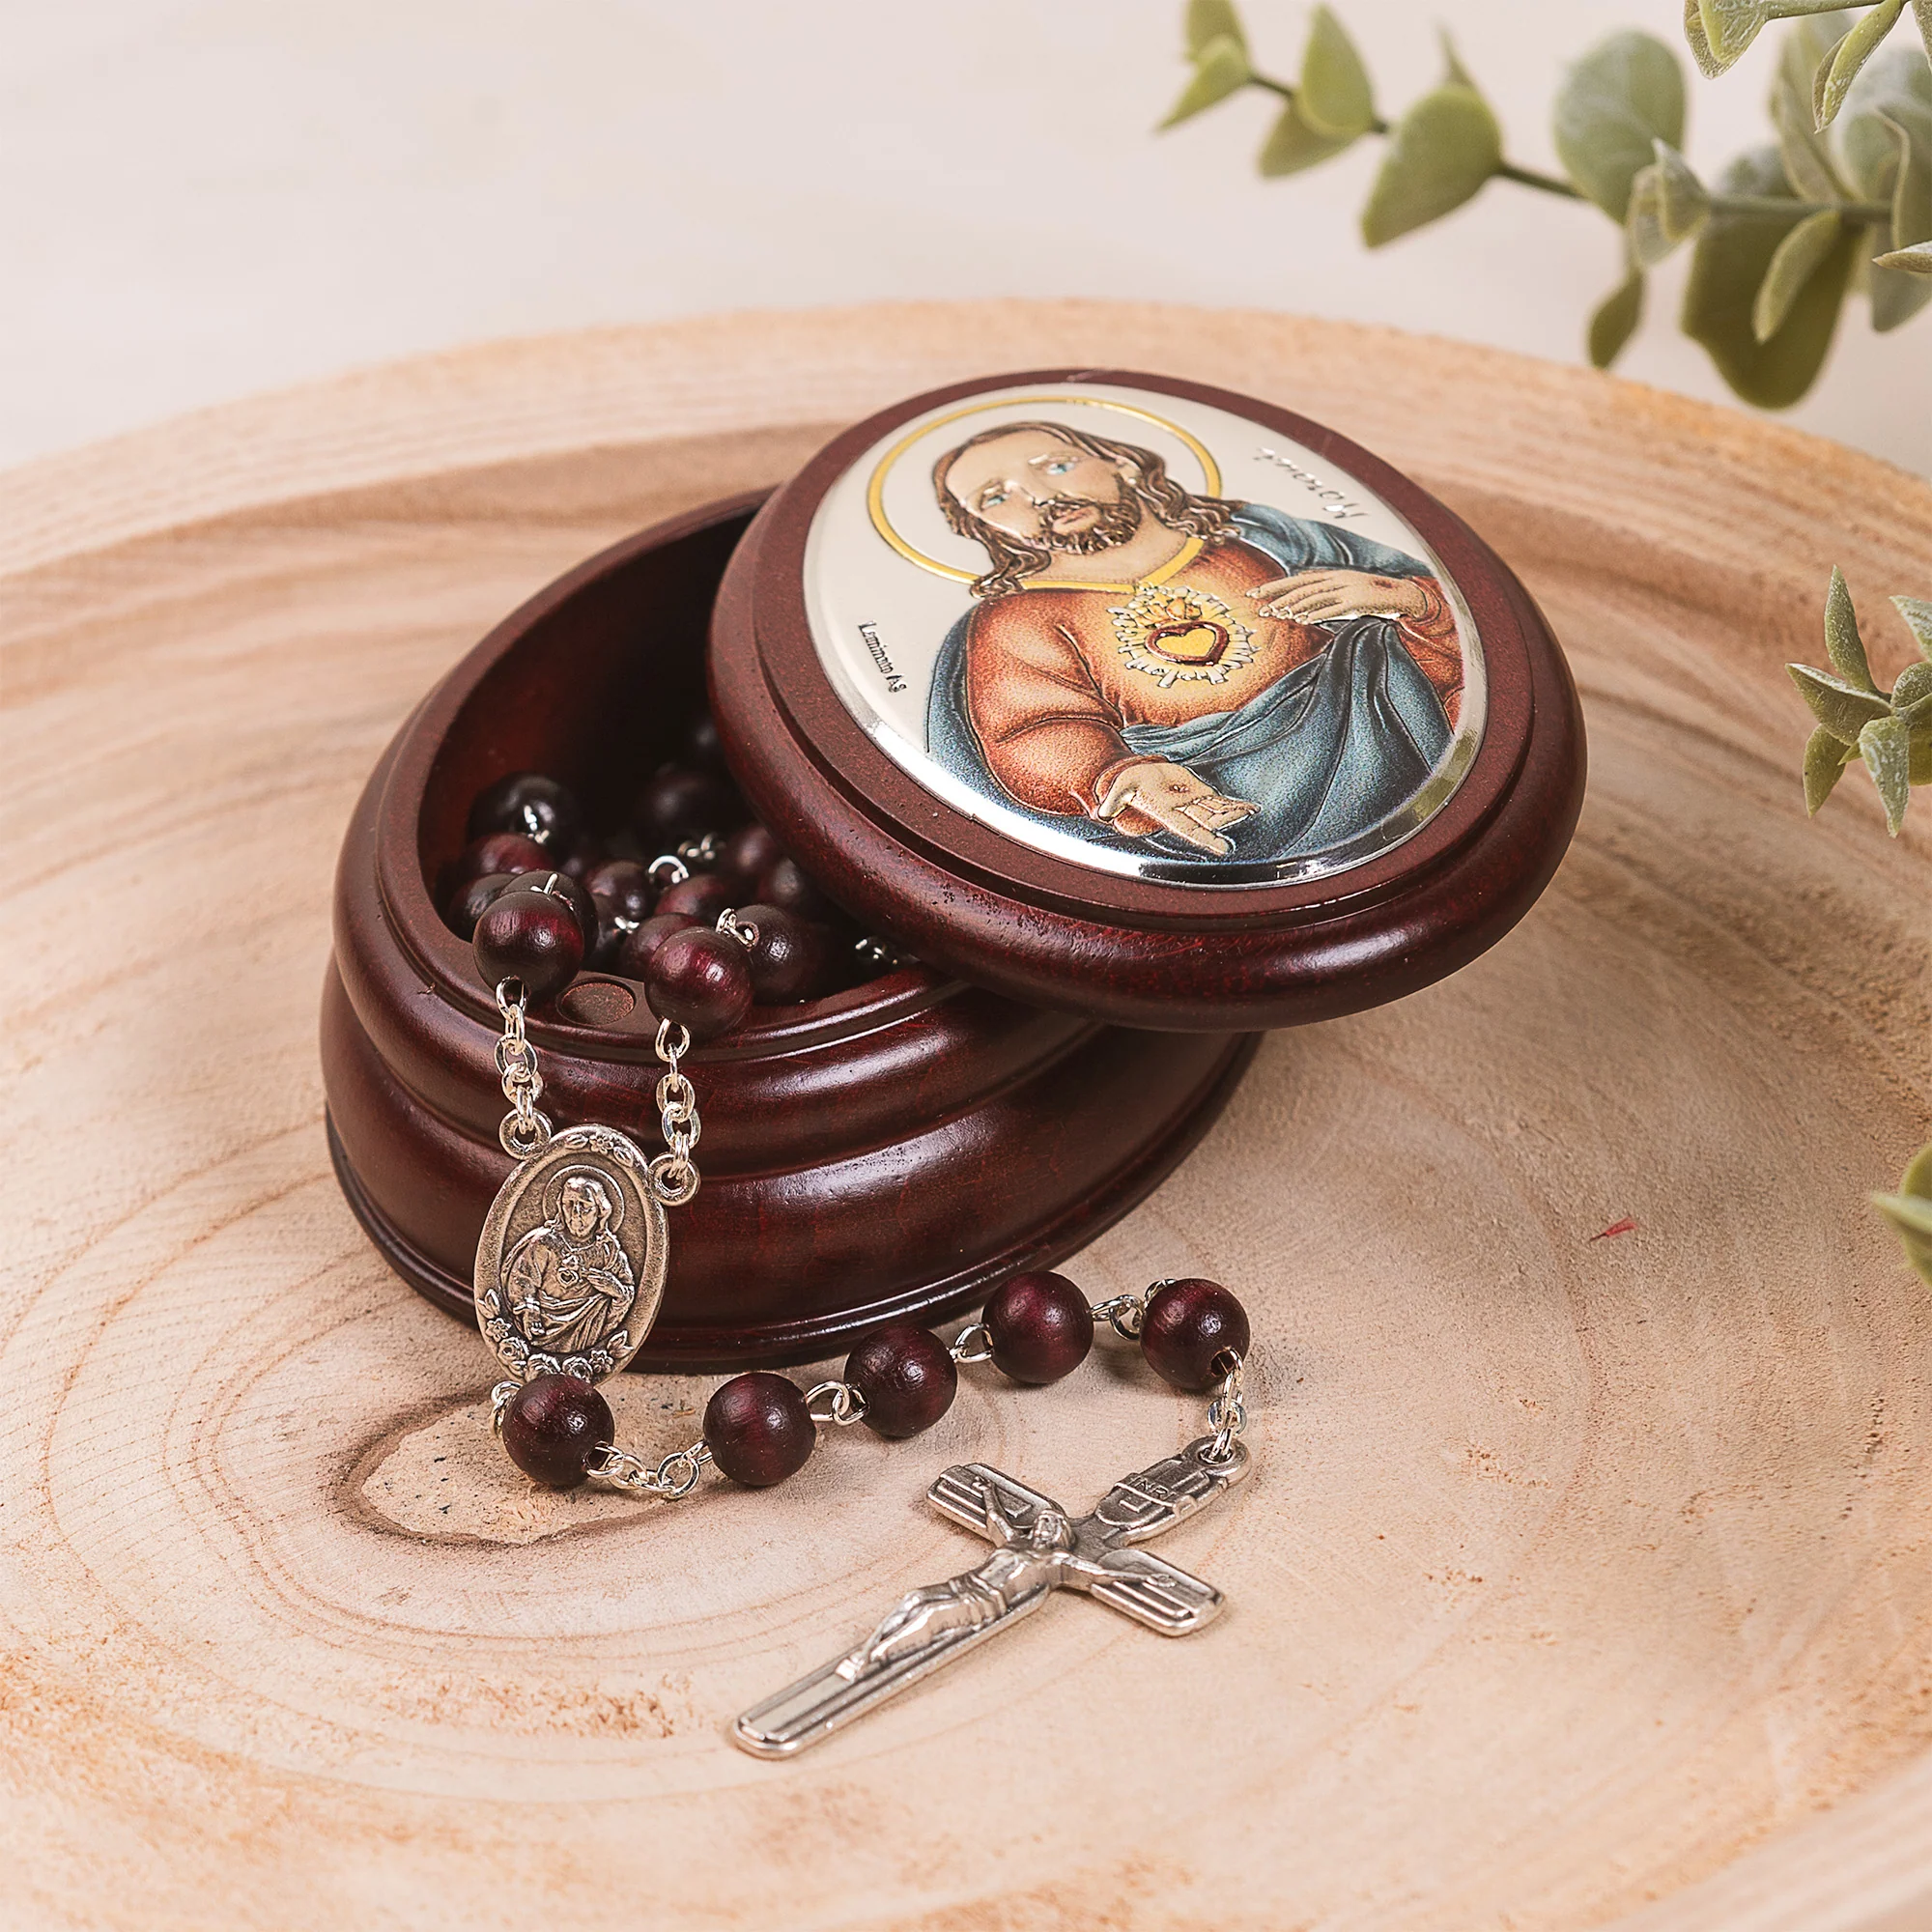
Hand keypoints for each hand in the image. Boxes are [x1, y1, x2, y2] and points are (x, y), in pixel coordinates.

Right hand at [1094, 760, 1256, 856]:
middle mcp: (1185, 812)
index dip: (1206, 837)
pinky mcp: (1200, 793)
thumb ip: (1114, 800)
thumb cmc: (1131, 784)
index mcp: (1168, 814)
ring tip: (1251, 810)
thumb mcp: (1122, 787)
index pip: (1190, 828)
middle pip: (1209, 820)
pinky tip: (1251, 807)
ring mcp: (1195, 803)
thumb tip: (1102, 813)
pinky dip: (1234, 804)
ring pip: (1218, 811)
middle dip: (1226, 821)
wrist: (1141, 777)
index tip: (1223, 848)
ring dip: (1234, 812)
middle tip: (1244, 818)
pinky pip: (1220, 802)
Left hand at [1248, 567, 1428, 622]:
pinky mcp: (1357, 601)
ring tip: (1277, 614)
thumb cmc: (1368, 597)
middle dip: (1277, 596)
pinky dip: (1317, 613)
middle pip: (1300, 587)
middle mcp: (1335, 579)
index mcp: (1330, 576)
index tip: (1253, 594)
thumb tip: (1297, 605)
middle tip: (1258, 608)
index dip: (1274, 587)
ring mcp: (1346, 588)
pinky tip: (1303, 620)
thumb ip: (1321, 596)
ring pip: (1314, 596)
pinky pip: (1333, 608)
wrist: (1400, 595)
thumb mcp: (1342, 594)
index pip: (1296, 580)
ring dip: (1294, 605)